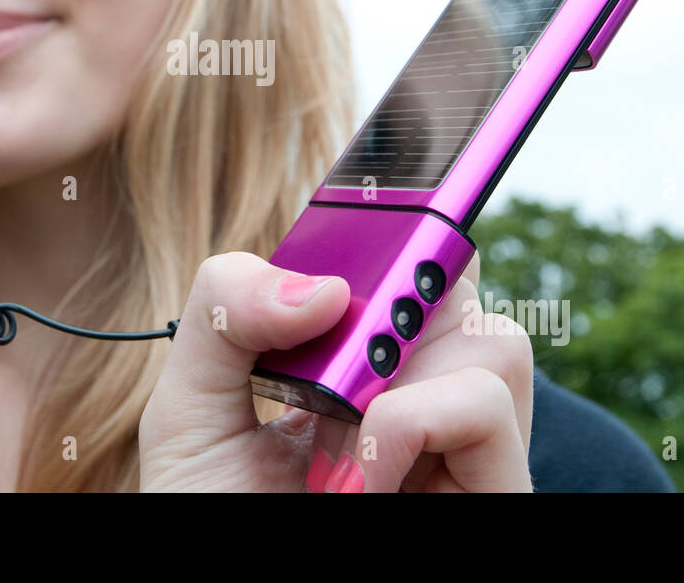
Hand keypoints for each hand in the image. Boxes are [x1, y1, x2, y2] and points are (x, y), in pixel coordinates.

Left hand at [138, 249, 533, 491]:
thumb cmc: (213, 515)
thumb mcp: (188, 407)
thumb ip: (226, 313)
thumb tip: (324, 285)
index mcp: (353, 363)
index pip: (404, 263)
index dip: (404, 215)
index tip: (384, 169)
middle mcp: (415, 395)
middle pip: (460, 285)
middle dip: (402, 285)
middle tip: (334, 347)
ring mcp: (458, 447)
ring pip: (495, 338)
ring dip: (401, 369)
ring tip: (339, 435)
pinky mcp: (491, 493)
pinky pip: (488, 405)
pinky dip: (414, 420)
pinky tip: (361, 475)